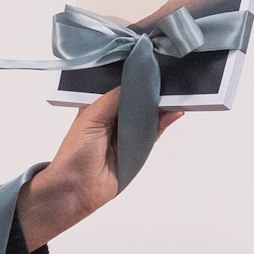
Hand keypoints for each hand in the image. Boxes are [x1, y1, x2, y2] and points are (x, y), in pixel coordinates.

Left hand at [17, 86, 184, 246]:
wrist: (76, 188)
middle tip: (169, 76)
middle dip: (150, 91)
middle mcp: (113, 119)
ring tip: (176, 91)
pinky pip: (153, 133)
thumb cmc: (76, 151)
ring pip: (148, 116)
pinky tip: (175, 112)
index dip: (134, 79)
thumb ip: (114, 99)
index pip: (120, 89)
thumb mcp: (92, 117)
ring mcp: (127, 135)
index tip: (150, 65)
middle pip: (136, 101)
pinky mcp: (137, 150)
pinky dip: (164, 122)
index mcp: (98, 108)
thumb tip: (137, 82)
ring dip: (161, 106)